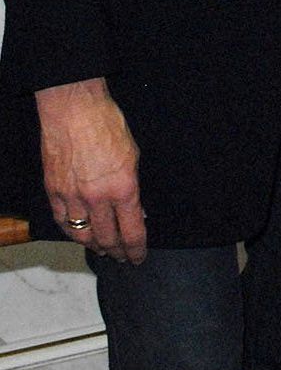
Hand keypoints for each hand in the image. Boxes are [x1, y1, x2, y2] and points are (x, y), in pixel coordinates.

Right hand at [36, 78, 145, 262]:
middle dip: (117, 251)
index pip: (132, 230)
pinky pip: (62, 220)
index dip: (136, 248)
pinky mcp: (53, 191)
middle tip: (123, 258)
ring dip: (94, 245)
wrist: (74, 111)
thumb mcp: (134, 156)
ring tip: (103, 250)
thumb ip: (133, 187)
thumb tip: (136, 210)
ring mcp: (72, 197)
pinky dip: (71, 231)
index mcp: (123, 188)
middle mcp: (97, 198)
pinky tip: (78, 234)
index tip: (139, 257)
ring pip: (82, 234)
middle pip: (107, 238)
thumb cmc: (108, 126)